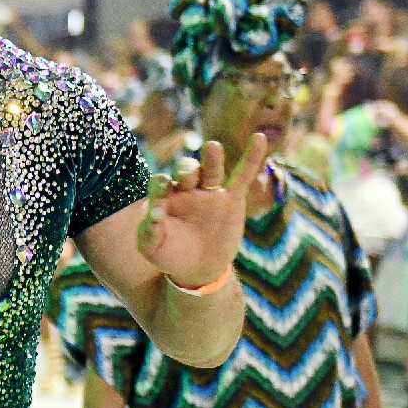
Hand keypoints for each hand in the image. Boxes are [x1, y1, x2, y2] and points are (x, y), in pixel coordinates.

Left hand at [135, 134, 269, 288]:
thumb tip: (154, 215)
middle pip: (185, 170)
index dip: (159, 188)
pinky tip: (258, 138)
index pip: (159, 183)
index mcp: (163, 196)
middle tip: (187, 176)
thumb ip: (149, 233)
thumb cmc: (170, 255)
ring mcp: (209, 192)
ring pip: (210, 170)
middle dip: (186, 170)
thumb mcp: (152, 248)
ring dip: (211, 159)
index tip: (160, 201)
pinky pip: (242, 175)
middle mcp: (185, 189)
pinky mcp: (232, 199)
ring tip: (211, 147)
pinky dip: (251, 157)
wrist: (197, 269)